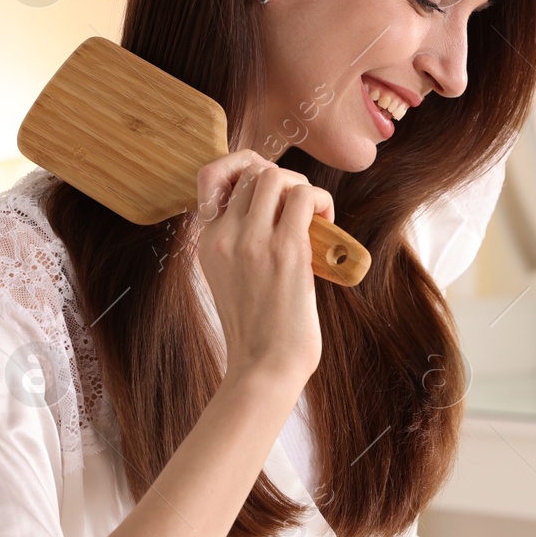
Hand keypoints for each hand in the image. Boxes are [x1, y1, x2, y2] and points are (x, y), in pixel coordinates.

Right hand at [193, 149, 331, 389]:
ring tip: (313, 214)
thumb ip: (239, 244)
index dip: (243, 168)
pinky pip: (305, 197)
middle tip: (299, 208)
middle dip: (282, 178)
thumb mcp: (229, 279)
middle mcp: (225, 235)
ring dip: (301, 186)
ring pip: (276, 176)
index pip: (212, 176)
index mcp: (208, 242)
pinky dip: (321, 201)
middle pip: (251, 171)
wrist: (264, 368)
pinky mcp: (286, 250)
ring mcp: (253, 241)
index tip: (269, 189)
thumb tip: (274, 212)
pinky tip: (327, 224)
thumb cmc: (258, 331)